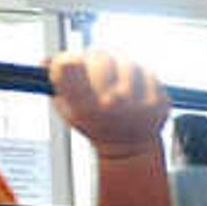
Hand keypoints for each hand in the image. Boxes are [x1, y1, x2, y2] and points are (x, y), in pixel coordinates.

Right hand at [50, 48, 170, 168]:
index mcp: (84, 107)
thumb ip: (57, 83)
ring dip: (121, 65)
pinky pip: (149, 71)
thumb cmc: (94, 124)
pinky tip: (136, 89)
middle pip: (101, 58)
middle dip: (98, 58)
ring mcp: (139, 104)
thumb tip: (46, 60)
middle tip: (97, 68)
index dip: (72, 59)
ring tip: (117, 82)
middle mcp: (112, 106)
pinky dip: (141, 75)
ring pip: (127, 61)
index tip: (74, 62)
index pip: (70, 66)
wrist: (127, 147)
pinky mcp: (159, 103)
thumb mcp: (68, 109)